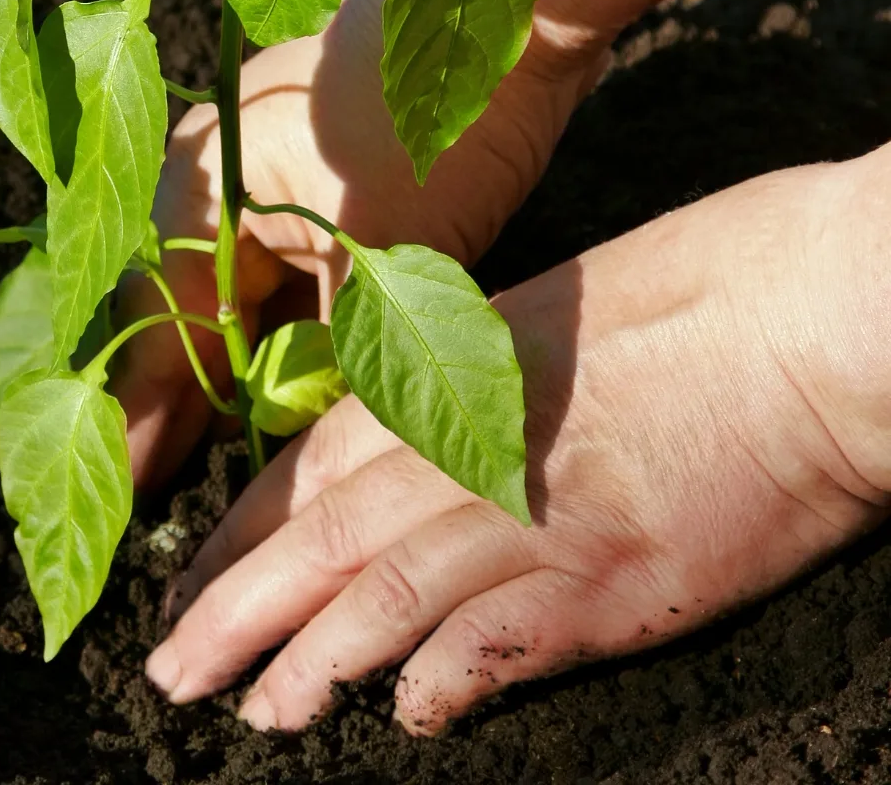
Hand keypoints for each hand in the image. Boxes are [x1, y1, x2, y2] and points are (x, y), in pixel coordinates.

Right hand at [116, 0, 605, 484]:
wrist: (501, 19)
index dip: (142, 420)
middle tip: (166, 491)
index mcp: (196, 196)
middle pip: (184, 318)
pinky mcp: (309, 188)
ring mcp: (257, 182)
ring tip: (219, 455)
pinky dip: (284, 331)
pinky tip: (286, 386)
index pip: (154, 332)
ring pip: (234, 301)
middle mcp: (208, 186)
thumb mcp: (380, 265)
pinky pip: (277, 276)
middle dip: (186, 402)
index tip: (123, 495)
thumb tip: (301, 451)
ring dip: (239, 371)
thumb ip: (329, 362)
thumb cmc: (431, 132)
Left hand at [144, 152, 890, 731]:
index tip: (194, 574)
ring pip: (388, 603)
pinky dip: (441, 684)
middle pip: (328, 542)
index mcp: (460, 364)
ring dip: (312, 665)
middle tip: (171, 670)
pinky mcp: (617, 580)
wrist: (822, 314)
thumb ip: (476, 371)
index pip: (319, 461)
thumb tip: (421, 429)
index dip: (248, 527)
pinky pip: (498, 647)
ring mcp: (542, 517)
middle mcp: (480, 445)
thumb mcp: (558, 300)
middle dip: (237, 612)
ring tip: (256, 714)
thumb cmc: (707, 276)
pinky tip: (404, 718)